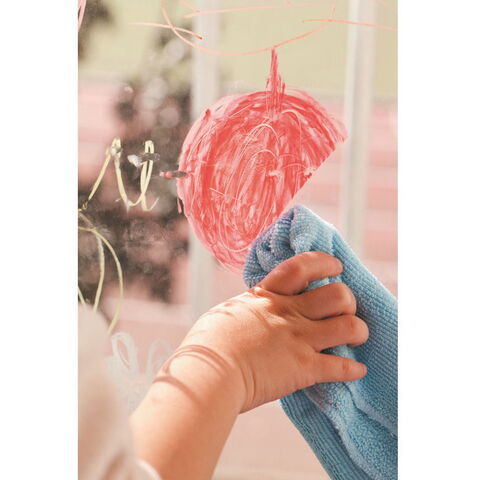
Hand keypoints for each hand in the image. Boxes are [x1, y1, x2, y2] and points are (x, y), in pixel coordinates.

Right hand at [180, 251, 368, 412]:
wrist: (208, 373)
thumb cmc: (206, 345)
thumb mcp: (226, 313)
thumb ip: (247, 309)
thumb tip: (248, 309)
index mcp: (267, 296)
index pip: (303, 267)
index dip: (324, 263)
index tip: (335, 266)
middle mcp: (288, 313)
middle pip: (337, 294)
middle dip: (348, 301)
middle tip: (344, 310)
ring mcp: (299, 339)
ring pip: (349, 326)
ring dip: (358, 332)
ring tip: (355, 337)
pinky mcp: (304, 369)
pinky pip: (341, 368)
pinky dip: (353, 370)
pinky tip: (356, 371)